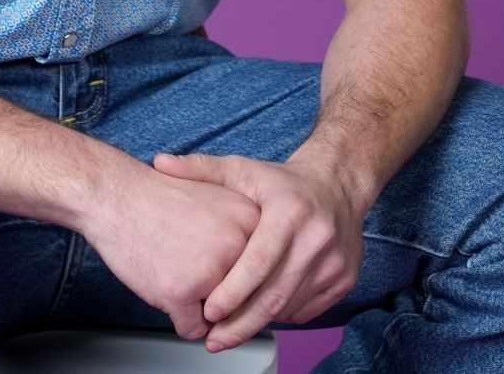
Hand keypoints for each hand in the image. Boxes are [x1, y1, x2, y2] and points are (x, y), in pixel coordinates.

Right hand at [74, 159, 262, 341]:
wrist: (114, 193)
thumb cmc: (158, 198)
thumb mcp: (217, 199)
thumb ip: (243, 234)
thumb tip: (257, 277)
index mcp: (252, 220)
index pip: (262, 272)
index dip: (236, 271)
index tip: (214, 258)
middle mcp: (239, 244)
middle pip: (243, 296)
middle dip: (216, 290)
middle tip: (189, 262)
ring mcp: (212, 269)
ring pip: (219, 316)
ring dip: (197, 303)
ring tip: (174, 267)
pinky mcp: (182, 291)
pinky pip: (192, 329)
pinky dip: (176, 315)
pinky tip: (162, 281)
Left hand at [151, 151, 365, 351]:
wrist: (338, 185)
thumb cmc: (283, 183)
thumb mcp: (242, 170)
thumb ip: (200, 169)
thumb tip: (160, 162)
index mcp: (289, 212)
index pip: (258, 263)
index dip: (232, 292)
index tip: (209, 312)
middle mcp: (316, 239)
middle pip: (274, 296)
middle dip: (240, 324)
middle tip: (214, 340)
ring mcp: (334, 262)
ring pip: (290, 308)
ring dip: (258, 323)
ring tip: (230, 329)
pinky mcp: (344, 279)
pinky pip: (307, 311)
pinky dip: (281, 317)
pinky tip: (261, 312)